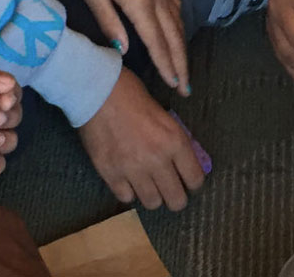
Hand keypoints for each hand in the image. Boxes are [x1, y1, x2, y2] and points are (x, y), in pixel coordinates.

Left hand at [73, 0, 191, 96]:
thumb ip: (109, 22)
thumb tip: (124, 49)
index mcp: (139, 2)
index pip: (157, 41)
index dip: (166, 65)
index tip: (174, 85)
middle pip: (174, 37)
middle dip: (181, 64)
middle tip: (186, 88)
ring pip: (179, 24)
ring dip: (183, 50)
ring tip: (184, 71)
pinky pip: (176, 10)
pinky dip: (180, 29)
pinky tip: (179, 37)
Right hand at [79, 69, 205, 209]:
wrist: (98, 92)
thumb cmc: (132, 96)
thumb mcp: (165, 117)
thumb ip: (174, 142)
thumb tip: (182, 163)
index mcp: (175, 142)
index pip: (195, 180)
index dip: (192, 183)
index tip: (187, 181)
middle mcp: (157, 160)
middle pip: (176, 200)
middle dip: (176, 197)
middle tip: (169, 189)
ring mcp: (132, 169)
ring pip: (152, 203)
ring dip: (152, 195)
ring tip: (147, 183)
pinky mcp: (110, 174)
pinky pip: (126, 197)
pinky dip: (128, 190)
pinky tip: (127, 179)